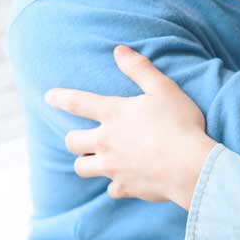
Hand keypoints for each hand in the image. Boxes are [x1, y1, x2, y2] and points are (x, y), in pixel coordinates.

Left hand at [44, 46, 217, 209]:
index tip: (49, 97)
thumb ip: (139, 68)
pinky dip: (116, 184)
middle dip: (73, 138)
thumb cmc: (180, 124)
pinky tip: (125, 180)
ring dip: (86, 163)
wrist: (191, 167)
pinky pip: (111, 189)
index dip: (61, 98)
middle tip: (81, 137)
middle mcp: (106, 141)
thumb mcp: (163, 89)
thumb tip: (119, 50)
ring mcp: (113, 167)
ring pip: (82, 168)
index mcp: (114, 114)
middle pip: (72, 142)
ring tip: (96, 160)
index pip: (78, 103)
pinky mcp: (125, 187)